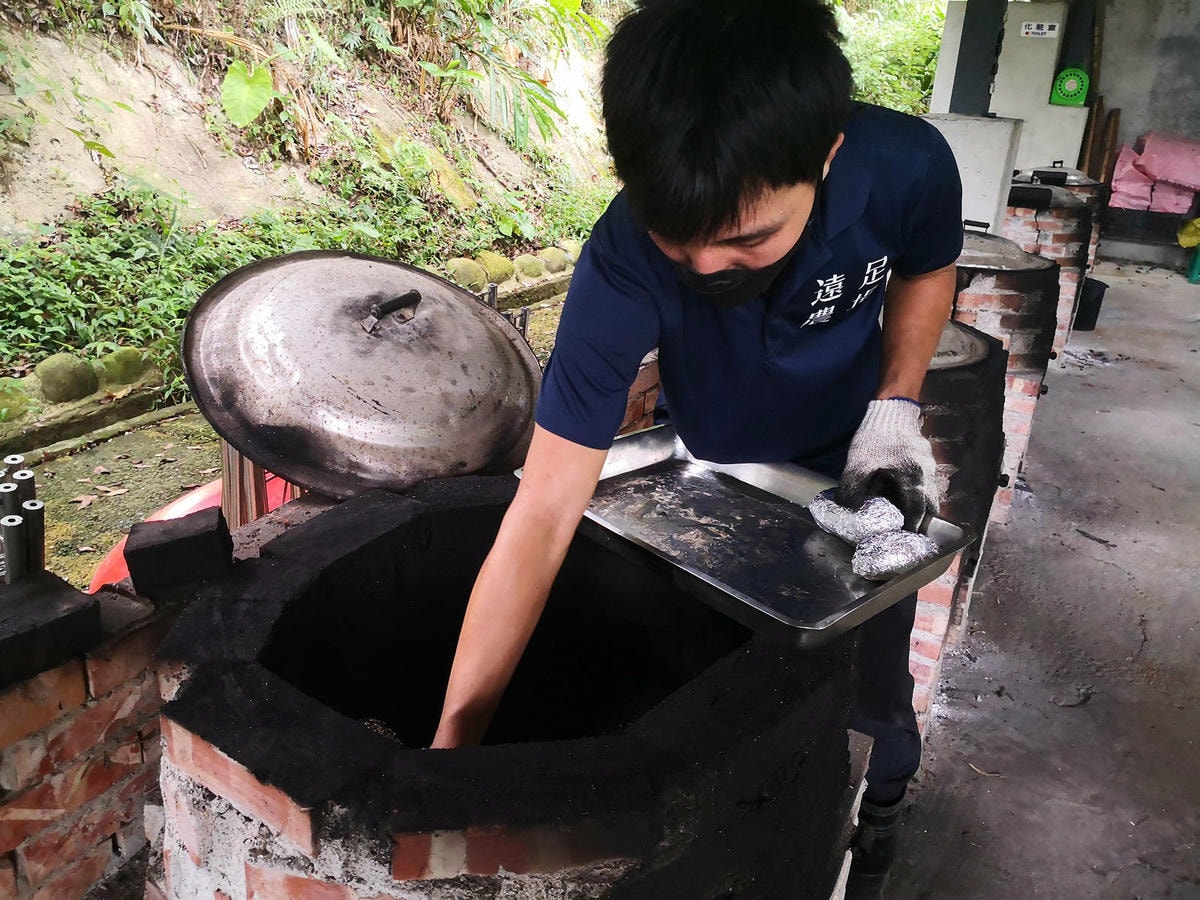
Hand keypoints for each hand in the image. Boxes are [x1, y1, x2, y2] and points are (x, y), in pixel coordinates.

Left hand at [836, 399, 938, 530]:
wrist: (891, 407)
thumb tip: (848, 508)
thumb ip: (852, 489)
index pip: (918, 514)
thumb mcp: (859, 465)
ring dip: (917, 504)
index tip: (901, 538)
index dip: (910, 528)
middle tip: (904, 527)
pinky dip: (915, 490)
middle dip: (919, 519)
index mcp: (915, 481)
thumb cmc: (877, 437)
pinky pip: (924, 480)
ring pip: (928, 493)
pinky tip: (897, 488)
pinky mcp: (924, 456)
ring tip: (898, 510)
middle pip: (930, 506)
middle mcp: (928, 475)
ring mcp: (929, 465)